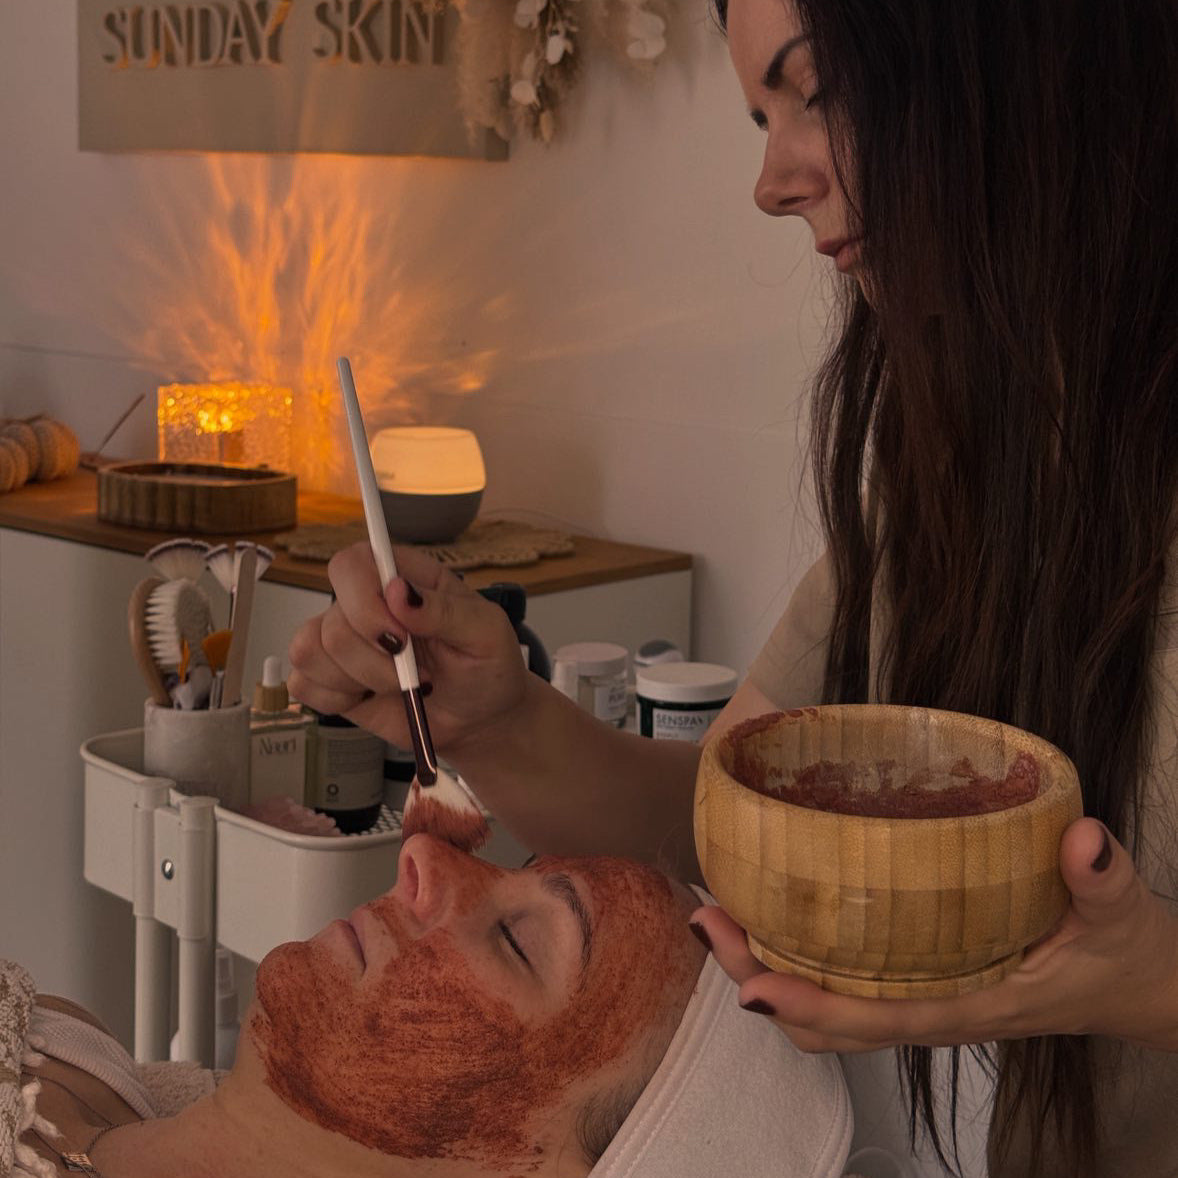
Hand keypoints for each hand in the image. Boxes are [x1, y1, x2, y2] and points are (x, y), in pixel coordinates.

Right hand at [288, 542, 527, 751]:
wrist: (482, 718)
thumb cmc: (487, 666)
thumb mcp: (486, 633)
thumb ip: (445, 611)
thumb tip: (396, 592)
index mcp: (402, 576)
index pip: (351, 563)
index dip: (363, 601)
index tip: (400, 637)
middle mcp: (364, 603)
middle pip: (331, 620)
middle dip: (375, 661)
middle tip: (419, 676)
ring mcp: (342, 642)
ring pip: (310, 652)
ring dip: (360, 681)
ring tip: (401, 689)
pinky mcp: (330, 679)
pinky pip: (301, 684)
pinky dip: (336, 700)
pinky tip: (370, 700)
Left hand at [691, 817, 1177, 1053]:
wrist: (1137, 984)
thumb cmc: (1120, 957)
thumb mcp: (1120, 917)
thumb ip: (1103, 879)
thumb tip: (1085, 838)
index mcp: (967, 1004)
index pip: (874, 1018)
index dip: (809, 1005)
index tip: (750, 981)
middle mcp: (930, 1006)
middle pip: (824, 1020)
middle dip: (757, 978)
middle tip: (709, 919)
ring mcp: (920, 994)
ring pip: (825, 1005)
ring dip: (766, 965)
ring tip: (720, 911)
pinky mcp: (919, 973)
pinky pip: (845, 979)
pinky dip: (798, 954)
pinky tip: (774, 907)